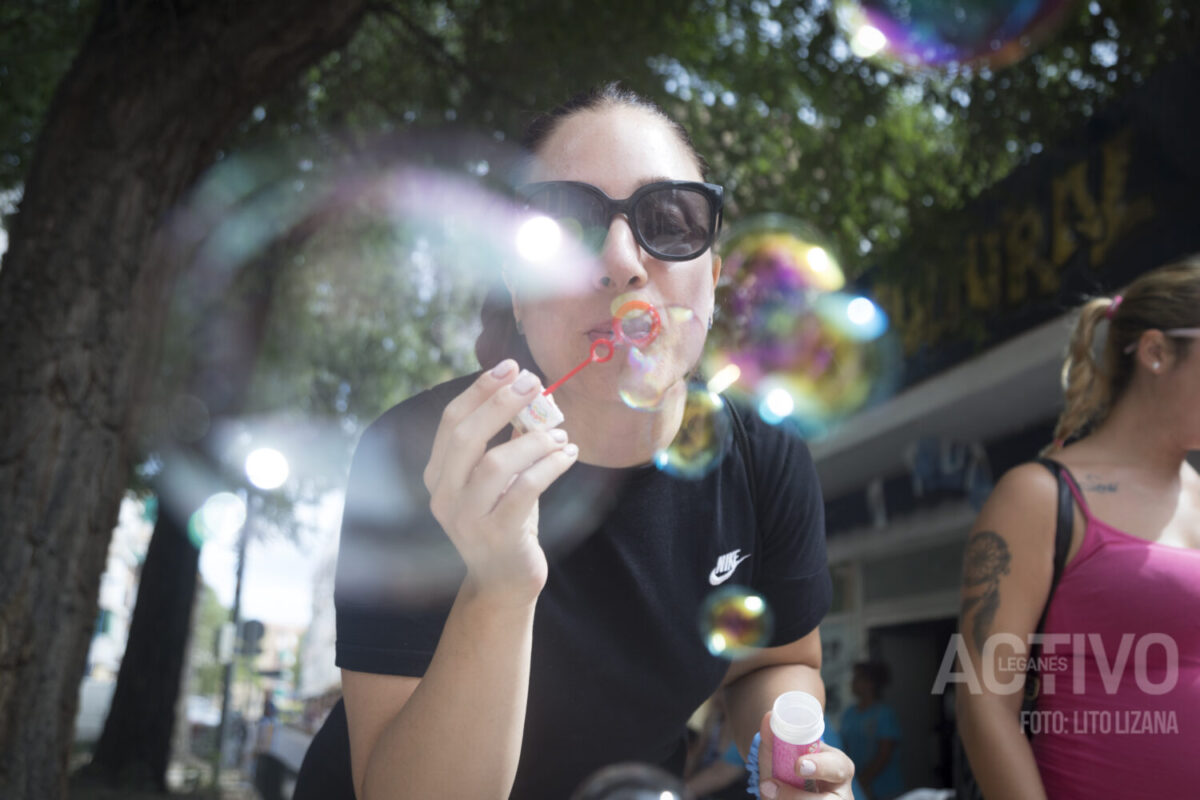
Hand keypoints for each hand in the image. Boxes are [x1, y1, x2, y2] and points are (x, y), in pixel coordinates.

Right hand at [423, 360, 577, 601]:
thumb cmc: (505, 520)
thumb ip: (504, 441)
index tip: (511, 367)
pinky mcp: (496, 536)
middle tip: (534, 382)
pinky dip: (549, 466)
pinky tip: (568, 455)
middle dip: (501, 402)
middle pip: (466, 436)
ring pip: (494, 463)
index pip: (452, 422)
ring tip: (558, 433)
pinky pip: (524, 490)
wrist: (505, 581)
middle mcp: (444, 496)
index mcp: (439, 476)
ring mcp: (466, 519)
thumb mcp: (500, 478)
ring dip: (532, 440)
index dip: (481, 390)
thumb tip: (528, 395)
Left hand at [757, 712, 855, 799]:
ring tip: (766, 793)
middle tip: (767, 789)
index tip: (798, 765)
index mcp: (839, 769)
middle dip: (796, 798)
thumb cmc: (791, 765)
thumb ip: (775, 740)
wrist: (791, 785)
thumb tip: (768, 718)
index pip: (839, 767)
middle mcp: (842, 795)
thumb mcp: (786, 754)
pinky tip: (772, 799)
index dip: (820, 767)